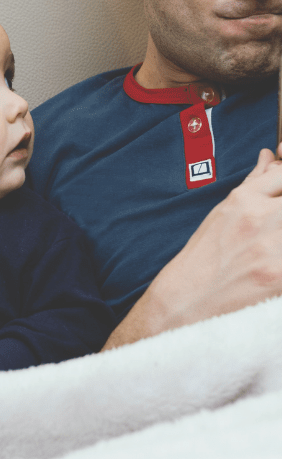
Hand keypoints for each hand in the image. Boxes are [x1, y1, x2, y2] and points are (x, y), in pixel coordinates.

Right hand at [104, 147, 281, 348]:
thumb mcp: (224, 214)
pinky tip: (275, 264)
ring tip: (273, 243)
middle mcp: (261, 218)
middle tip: (276, 223)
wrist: (186, 303)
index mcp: (244, 200)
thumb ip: (255, 184)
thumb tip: (268, 156)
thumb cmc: (203, 259)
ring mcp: (275, 248)